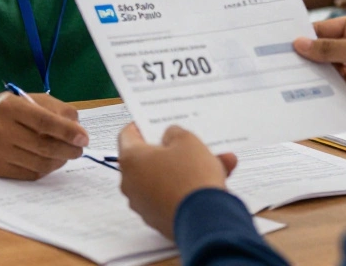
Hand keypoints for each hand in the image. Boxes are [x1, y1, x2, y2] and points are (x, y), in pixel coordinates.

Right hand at [0, 92, 88, 179]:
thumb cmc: (12, 109)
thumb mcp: (33, 100)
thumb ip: (58, 110)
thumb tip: (78, 131)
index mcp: (8, 107)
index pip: (43, 121)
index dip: (67, 131)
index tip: (84, 138)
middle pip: (42, 146)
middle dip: (68, 150)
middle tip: (79, 150)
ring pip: (39, 163)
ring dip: (59, 161)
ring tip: (66, 155)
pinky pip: (30, 174)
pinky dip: (46, 169)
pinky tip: (49, 160)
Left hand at [118, 123, 237, 238]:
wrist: (205, 221)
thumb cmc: (192, 177)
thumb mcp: (187, 141)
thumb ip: (175, 133)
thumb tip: (169, 137)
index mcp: (130, 159)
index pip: (127, 135)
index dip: (142, 127)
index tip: (154, 124)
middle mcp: (130, 183)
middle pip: (150, 160)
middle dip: (174, 151)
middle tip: (191, 144)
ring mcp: (143, 204)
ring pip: (165, 179)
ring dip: (187, 171)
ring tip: (217, 163)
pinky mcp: (157, 220)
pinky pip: (171, 198)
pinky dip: (187, 190)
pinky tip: (214, 183)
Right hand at [293, 13, 345, 112]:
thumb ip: (329, 48)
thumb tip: (300, 44)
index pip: (325, 30)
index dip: (306, 39)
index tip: (286, 47)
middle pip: (327, 54)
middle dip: (317, 64)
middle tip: (297, 71)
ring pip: (335, 75)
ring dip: (332, 82)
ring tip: (326, 86)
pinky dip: (343, 96)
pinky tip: (342, 98)